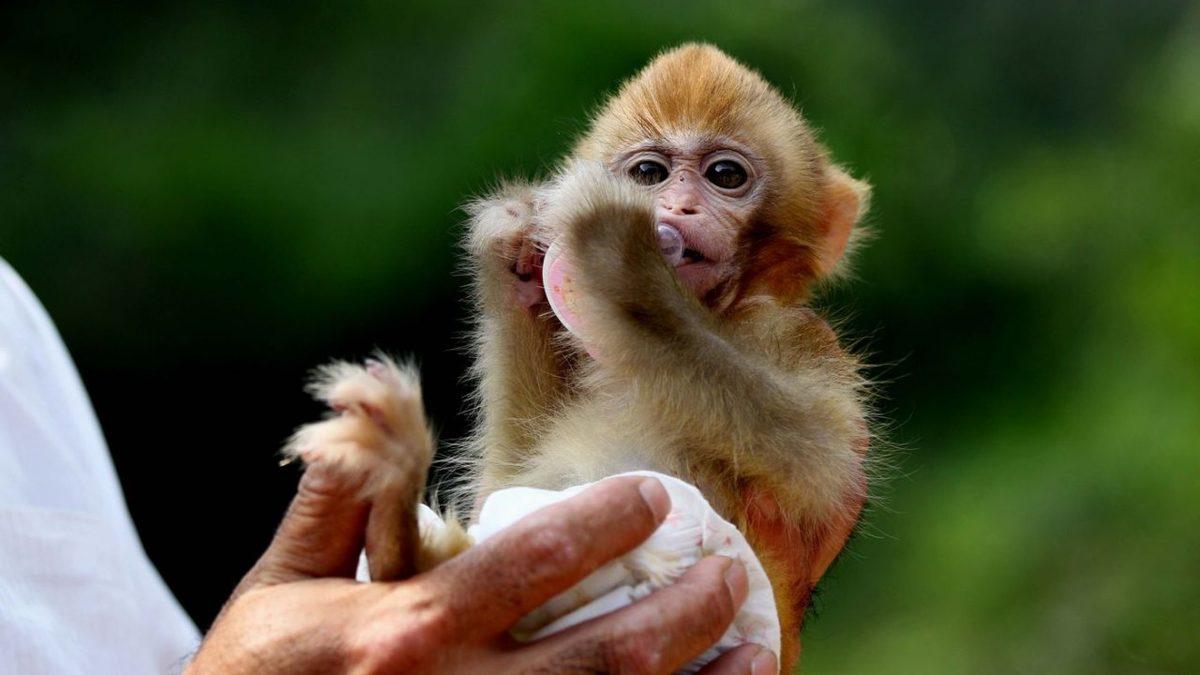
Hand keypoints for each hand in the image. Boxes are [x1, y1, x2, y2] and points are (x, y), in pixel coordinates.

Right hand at [187, 468, 773, 673]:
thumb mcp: (283, 582)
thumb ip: (338, 496)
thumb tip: (369, 393)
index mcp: (404, 630)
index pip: (530, 564)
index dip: (604, 525)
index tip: (655, 497)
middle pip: (604, 657)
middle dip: (684, 612)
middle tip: (730, 572)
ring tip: (755, 647)